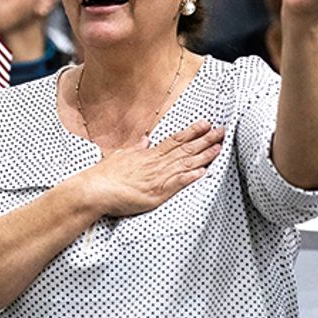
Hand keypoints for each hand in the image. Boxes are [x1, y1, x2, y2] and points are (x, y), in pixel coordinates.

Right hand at [80, 120, 223, 217]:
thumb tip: (145, 140)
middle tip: (222, 131)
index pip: (175, 140)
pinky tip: (203, 172)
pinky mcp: (156, 193)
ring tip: (219, 148)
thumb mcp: (121, 156)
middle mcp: (156, 163)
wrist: (95, 189)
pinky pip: (177, 183)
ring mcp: (157, 177)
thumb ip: (136, 149)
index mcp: (149, 155)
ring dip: (204, 155)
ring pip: (185, 163)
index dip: (192, 132)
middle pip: (185, 149)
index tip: (206, 124)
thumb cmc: (105, 175)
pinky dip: (190, 177)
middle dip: (205, 140)